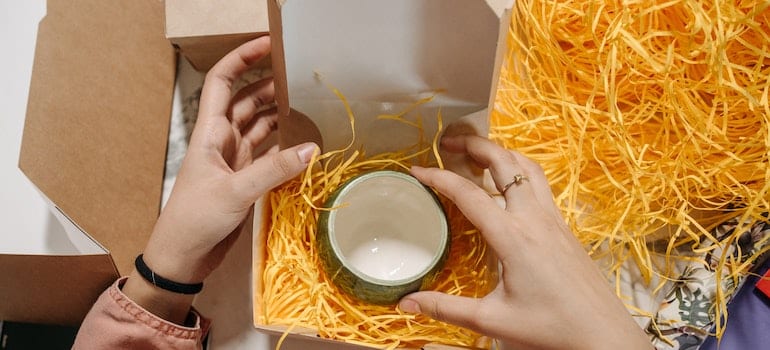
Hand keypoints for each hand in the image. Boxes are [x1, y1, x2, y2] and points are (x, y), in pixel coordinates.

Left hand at [122, 36, 317, 323]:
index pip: (222, 81)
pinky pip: (267, 153)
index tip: (268, 44)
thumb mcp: (235, 191)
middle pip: (246, 100)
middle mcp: (222, 139)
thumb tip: (313, 149)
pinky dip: (284, 145)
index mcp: (210, 131)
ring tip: (308, 104)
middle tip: (301, 75)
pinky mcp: (244, 179)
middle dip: (269, 84)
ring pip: (259, 126)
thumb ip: (274, 169)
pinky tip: (304, 141)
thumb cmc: (196, 217)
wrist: (183, 255)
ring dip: (279, 114)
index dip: (241, 58)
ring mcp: (234, 159)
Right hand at [398, 135, 649, 348]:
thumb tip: (405, 303)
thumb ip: (446, 308)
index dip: (439, 178)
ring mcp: (553, 219)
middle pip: (504, 162)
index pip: (469, 194)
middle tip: (448, 142)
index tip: (416, 170)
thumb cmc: (550, 329)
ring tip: (477, 153)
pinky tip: (508, 184)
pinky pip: (540, 184)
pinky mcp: (563, 227)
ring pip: (527, 167)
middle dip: (474, 144)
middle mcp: (534, 218)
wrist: (603, 335)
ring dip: (500, 152)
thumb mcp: (493, 320)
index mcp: (513, 237)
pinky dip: (518, 170)